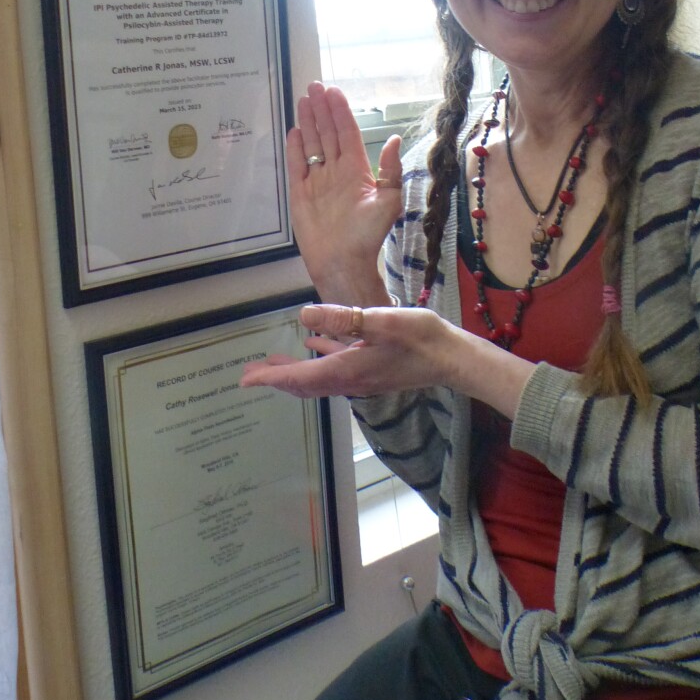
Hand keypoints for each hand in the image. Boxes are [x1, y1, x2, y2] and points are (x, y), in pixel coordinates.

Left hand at [240, 301, 534, 419]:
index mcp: (346, 370)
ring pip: (318, 376)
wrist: (453, 358)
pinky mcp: (372, 369)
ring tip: (274, 363)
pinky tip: (315, 344)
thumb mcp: (379, 320)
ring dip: (295, 370)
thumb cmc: (420, 338)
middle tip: (250, 374)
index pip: (299, 377)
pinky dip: (318, 359)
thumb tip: (303, 317)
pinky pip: (335, 367)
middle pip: (304, 382)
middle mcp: (349, 379)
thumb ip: (341, 319)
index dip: (271, 377)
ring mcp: (361, 377)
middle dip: (277, 378)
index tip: (246, 379)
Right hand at [287, 82, 401, 303]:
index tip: (333, 92)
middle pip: (328, 133)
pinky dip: (295, 148)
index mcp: (357, 170)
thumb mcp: (388, 201)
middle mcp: (337, 171)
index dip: (340, 113)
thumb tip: (394, 139)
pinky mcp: (301, 193)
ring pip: (312, 144)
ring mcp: (317, 181)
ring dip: (308, 122)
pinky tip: (294, 131)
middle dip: (321, 109)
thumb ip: (390, 170)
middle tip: (314, 86)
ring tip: (303, 100)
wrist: (343, 263)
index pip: (347, 134)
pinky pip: (297, 165)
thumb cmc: (367, 235)